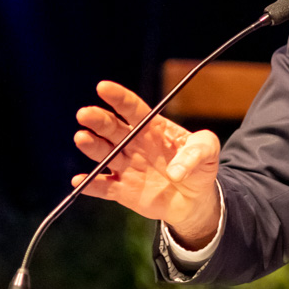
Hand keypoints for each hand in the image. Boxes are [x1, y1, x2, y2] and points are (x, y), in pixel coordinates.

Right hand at [73, 80, 222, 249]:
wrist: (194, 200)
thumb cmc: (200, 168)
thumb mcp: (208, 151)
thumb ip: (197, 152)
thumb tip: (176, 171)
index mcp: (152, 128)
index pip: (132, 108)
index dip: (118, 97)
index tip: (103, 87)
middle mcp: (134, 144)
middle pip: (112, 128)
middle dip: (98, 119)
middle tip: (85, 114)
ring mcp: (126, 166)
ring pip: (104, 153)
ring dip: (91, 145)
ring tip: (82, 138)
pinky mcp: (122, 190)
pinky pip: (104, 187)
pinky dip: (91, 185)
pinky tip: (80, 181)